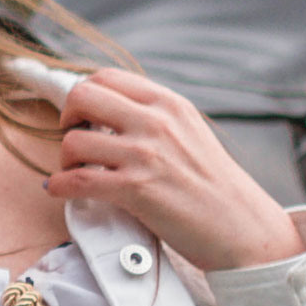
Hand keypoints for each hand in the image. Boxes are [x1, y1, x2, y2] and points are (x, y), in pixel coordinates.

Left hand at [47, 68, 304, 272]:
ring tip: (79, 171)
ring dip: (66, 159)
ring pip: (74, 141)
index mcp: (170, 104)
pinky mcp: (137, 189)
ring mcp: (146, 155)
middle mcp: (157, 122)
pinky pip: (77, 180)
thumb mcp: (190, 132)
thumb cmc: (214, 185)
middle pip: (81, 97)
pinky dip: (60, 186)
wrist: (244, 228)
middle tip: (76, 140)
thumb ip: (154, 115)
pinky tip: (62, 190)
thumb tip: (107, 108)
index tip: (85, 117)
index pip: (106, 77)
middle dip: (67, 118)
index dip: (84, 95)